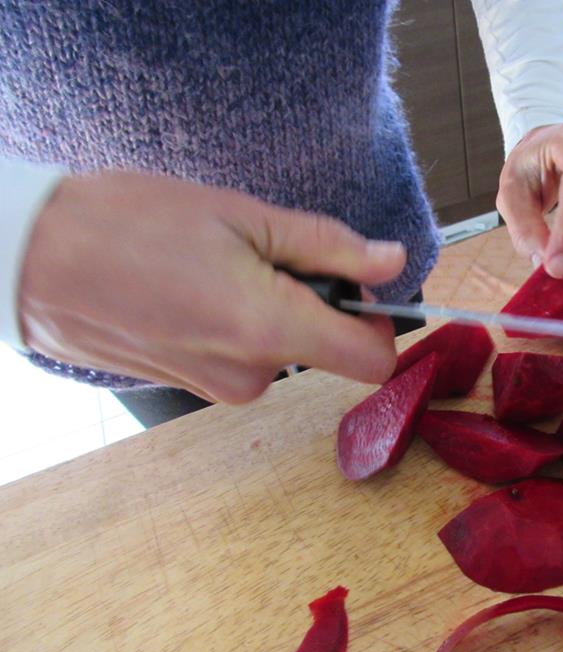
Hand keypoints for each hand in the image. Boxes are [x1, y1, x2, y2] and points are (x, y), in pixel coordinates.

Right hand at [19, 171, 404, 402]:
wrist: (31, 261)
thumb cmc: (128, 225)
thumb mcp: (242, 216)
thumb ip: (328, 246)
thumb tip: (391, 262)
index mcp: (271, 329)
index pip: (372, 362)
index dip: (380, 325)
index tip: (357, 287)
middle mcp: (252, 374)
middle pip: (325, 349)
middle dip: (315, 304)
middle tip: (262, 255)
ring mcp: (220, 389)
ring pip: (283, 352)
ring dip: (271, 312)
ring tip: (214, 269)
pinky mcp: (193, 388)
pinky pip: (244, 359)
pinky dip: (238, 327)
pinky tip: (194, 291)